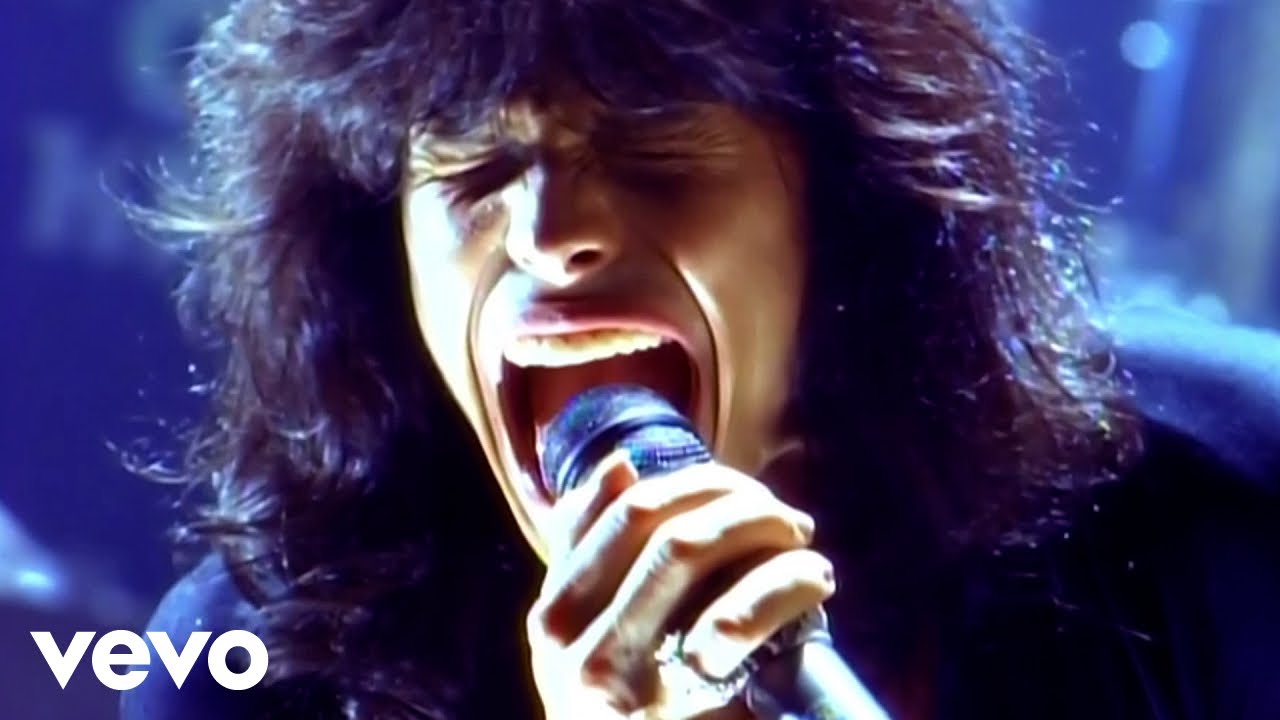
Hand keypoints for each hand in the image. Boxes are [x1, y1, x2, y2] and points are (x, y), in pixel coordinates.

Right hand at [525, 450, 835, 718]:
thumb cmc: (638, 715)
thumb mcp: (594, 642)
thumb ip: (593, 562)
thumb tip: (621, 466)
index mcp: (554, 618)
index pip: (617, 510)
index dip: (688, 483)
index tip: (734, 490)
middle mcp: (570, 645)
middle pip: (654, 521)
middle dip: (731, 499)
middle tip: (782, 514)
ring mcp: (618, 677)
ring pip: (688, 547)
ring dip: (758, 526)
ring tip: (801, 540)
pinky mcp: (679, 707)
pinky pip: (740, 612)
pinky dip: (788, 582)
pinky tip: (816, 582)